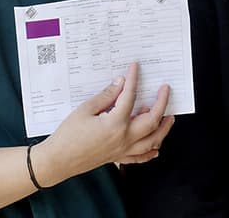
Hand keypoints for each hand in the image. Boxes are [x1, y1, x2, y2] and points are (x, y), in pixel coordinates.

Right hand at [36, 63, 173, 184]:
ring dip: (164, 128)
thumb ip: (106, 96)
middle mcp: (124, 138)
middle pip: (151, 120)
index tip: (136, 68)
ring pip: (152, 141)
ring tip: (169, 117)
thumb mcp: (85, 110)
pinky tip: (156, 147)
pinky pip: (140, 157)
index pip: (129, 97)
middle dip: (161, 104)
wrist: (58, 160)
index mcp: (115, 124)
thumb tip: (120, 83)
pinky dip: (151, 151)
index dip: (133, 79)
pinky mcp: (118, 157)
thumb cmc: (68, 136)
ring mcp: (123, 150)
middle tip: (164, 90)